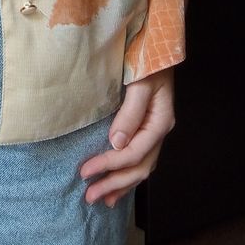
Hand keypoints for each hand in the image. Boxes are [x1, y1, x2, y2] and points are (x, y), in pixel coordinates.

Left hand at [79, 67, 175, 206]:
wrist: (154, 44)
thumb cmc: (146, 59)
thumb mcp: (140, 83)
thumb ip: (130, 113)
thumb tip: (116, 144)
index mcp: (159, 122)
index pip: (134, 153)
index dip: (109, 165)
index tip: (85, 172)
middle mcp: (159, 130)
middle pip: (139, 167)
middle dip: (114, 183)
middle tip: (89, 197)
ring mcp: (154, 130)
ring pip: (141, 167)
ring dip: (121, 184)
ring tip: (102, 200)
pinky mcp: (146, 127)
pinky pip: (139, 157)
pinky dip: (127, 173)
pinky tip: (116, 183)